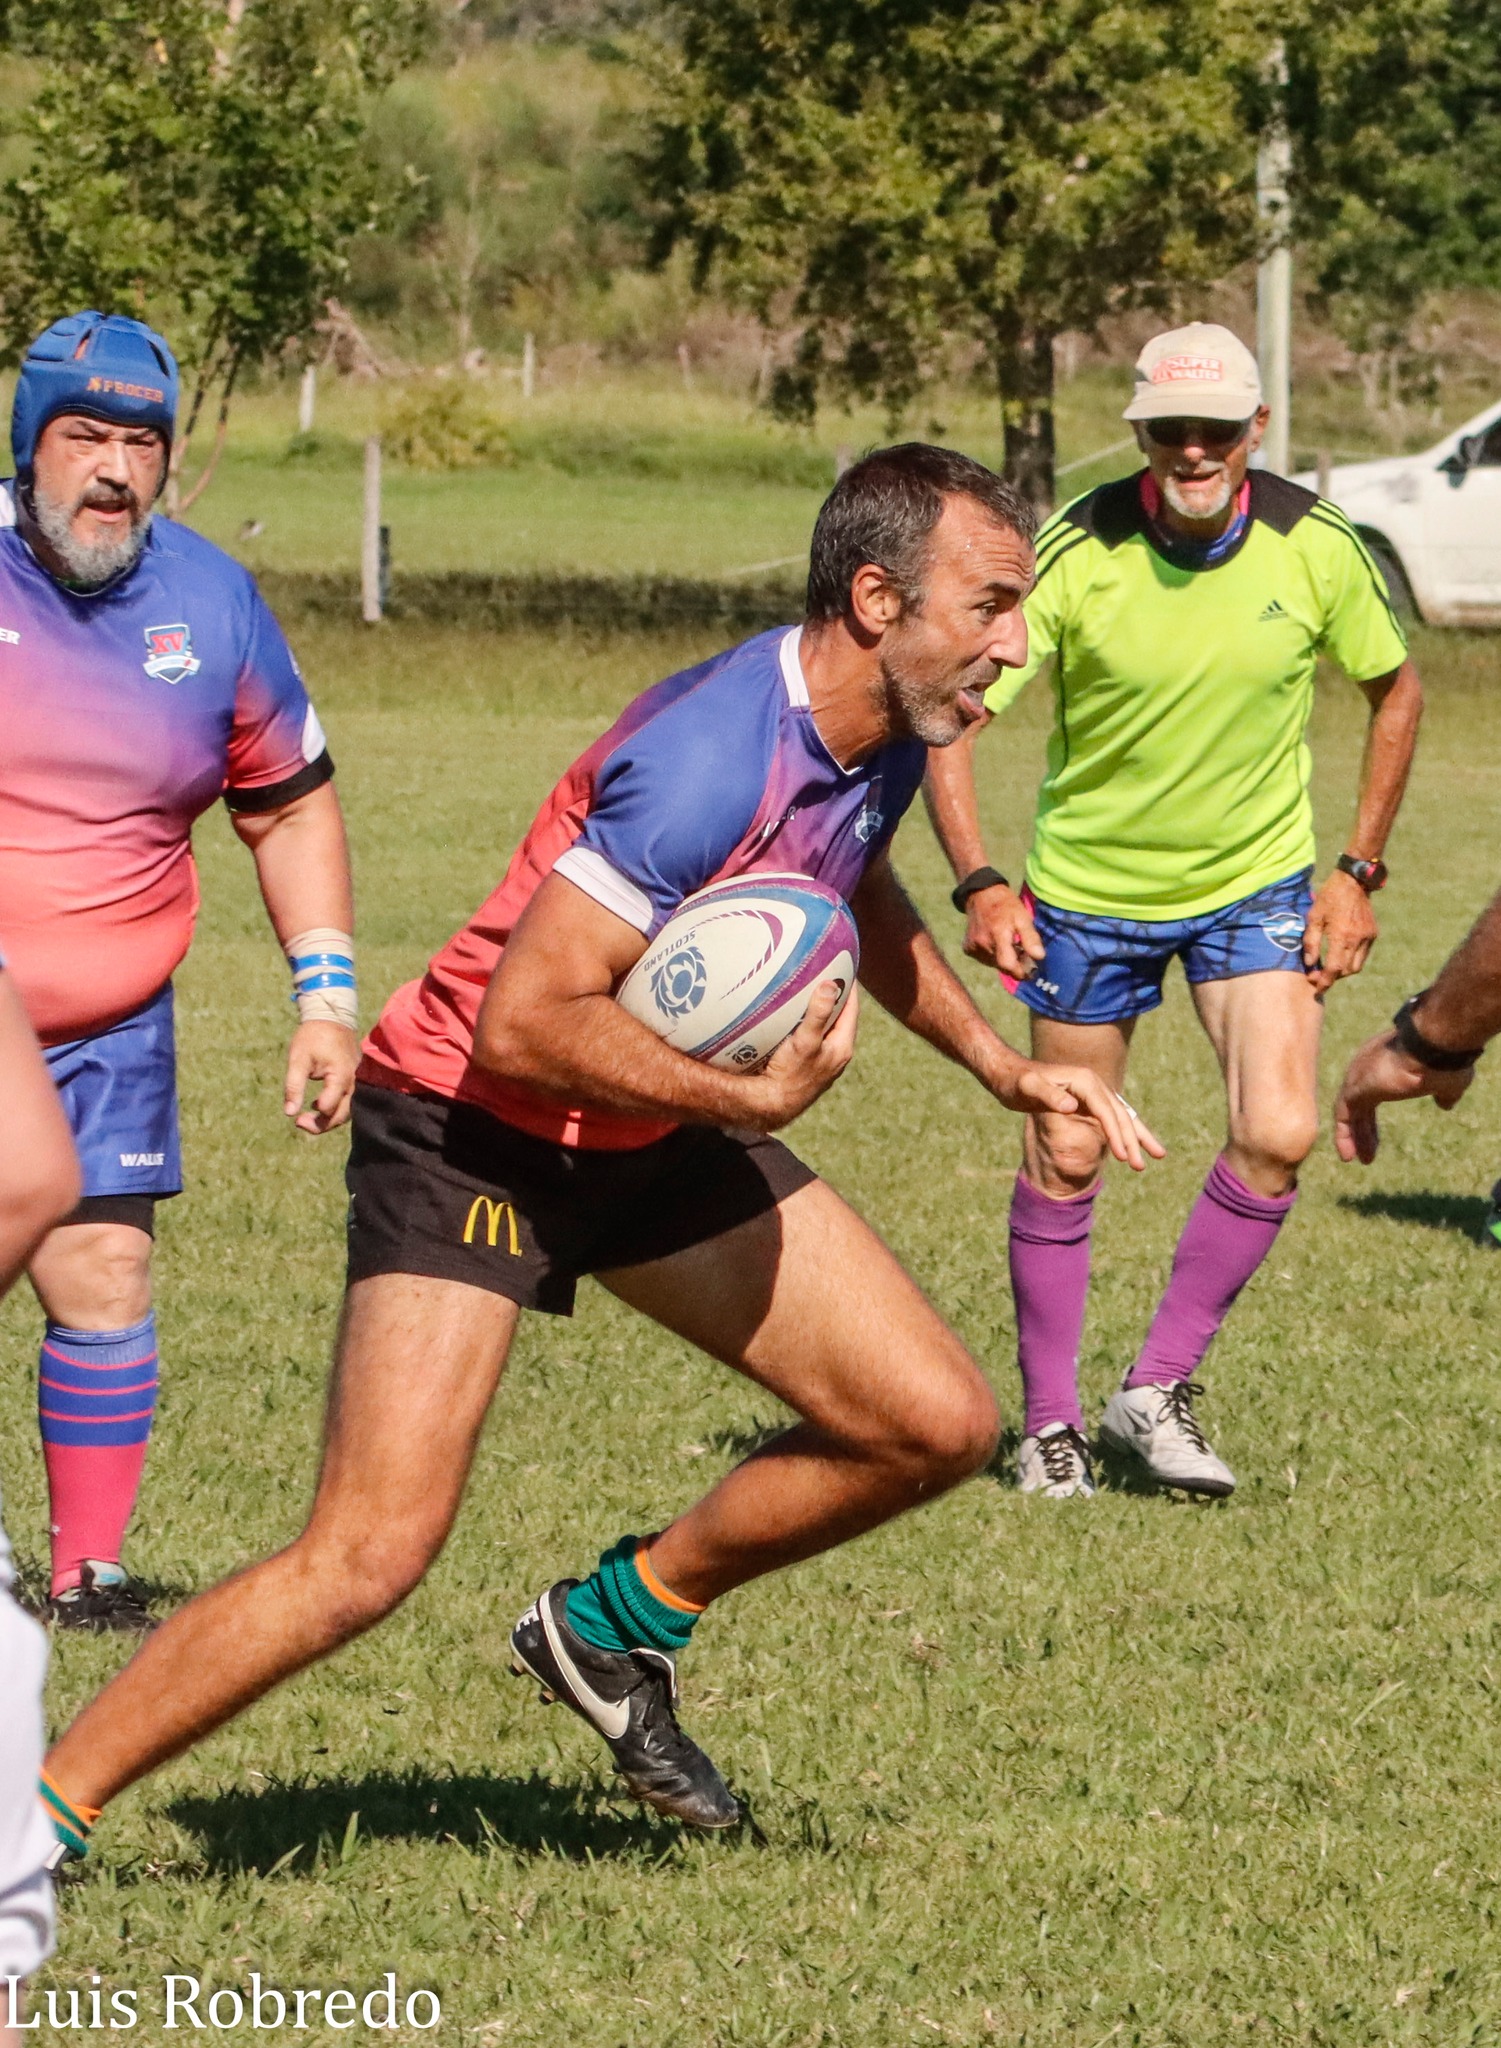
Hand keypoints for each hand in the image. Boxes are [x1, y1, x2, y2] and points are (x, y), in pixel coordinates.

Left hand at [284, 1021, 358, 1133]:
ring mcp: (357, 1081)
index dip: (312, 1118)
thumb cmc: (313, 1036)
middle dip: (321, 1125)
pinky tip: (318, 1104)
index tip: (294, 1118)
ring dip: (328, 1119)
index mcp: (340, 1077)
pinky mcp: (355, 1079)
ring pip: (347, 1111)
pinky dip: (334, 1108)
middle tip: (300, 1123)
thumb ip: (293, 1087)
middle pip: (341, 1115)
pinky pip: (348, 1101)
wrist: (331, 1017)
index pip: (328, 1109)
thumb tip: (289, 1113)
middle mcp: (353, 1082)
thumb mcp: (298, 1059)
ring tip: (308, 1118)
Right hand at [740, 980, 859, 1130]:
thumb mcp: (806, 1042)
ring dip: (822, 1010)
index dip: (850, 985)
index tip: (844, 964)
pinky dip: (810, 1023)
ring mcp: (824, 1061)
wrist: (772, 1105)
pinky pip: (814, 1037)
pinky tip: (795, 1018)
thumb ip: (818, 1014)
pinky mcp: (809, 1066)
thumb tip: (831, 985)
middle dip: (835, 995)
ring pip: (827, 1027)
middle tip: (826, 971)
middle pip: (841, 1016)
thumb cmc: (790, 1075)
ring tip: (812, 988)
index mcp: (843, 1047)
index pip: (852, 1008)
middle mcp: (837, 1055)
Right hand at [963, 883, 1044, 979]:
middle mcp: (983, 943)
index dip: (1020, 971)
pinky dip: (992, 955)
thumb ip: (1031, 938)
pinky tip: (995, 944)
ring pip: (993, 964)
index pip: (1008, 965)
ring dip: (1003, 959)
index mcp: (998, 935)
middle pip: (1001, 966)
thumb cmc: (1006, 905)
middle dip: (1014, 964)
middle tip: (1021, 952)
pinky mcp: (967, 948)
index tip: (1029, 970)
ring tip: (1008, 945)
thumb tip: (1039, 957)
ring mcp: (973, 947)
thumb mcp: (1023, 917)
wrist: (982, 895)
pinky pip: (983, 959)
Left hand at [995, 1062, 1165, 1171]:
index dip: (1116, 1135)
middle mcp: (1093, 1084)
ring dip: (1137, 1136)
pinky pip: (1112, 1116)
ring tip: (1158, 1155)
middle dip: (1133, 1141)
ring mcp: (1092, 1091)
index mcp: (1084, 1081)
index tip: (1123, 1157)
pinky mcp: (1088, 1099)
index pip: (1107, 1111)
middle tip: (1142, 1166)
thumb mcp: (1027, 1088)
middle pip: (1120, 1115)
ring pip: (1122, 1115)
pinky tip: (1135, 1144)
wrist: (1007, 1072)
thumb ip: (1047, 1095)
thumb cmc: (1015, 1081)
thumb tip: (1071, 1106)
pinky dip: (1125, 1131)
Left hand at [1302, 870, 1377, 994]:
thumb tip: (1310, 964)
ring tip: (1329, 969)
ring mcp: (1367, 937)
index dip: (1325, 982)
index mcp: (1341, 936)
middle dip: (1332, 978)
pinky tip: (1340, 956)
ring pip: (1356, 966)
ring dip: (1343, 972)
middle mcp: (1357, 939)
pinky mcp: (1372, 933)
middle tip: (1318, 977)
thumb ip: (1311, 942)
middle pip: (1346, 971)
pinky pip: (1363, 955)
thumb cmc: (1329, 898)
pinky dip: (1351, 961)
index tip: (1316, 988)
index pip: (1334, 969)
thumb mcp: (1313, 917)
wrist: (1354, 882)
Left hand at [1333, 1029, 1473, 1163]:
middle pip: (1360, 1104)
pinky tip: (1348, 1156)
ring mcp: (1358, 1076)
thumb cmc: (1443, 1061)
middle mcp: (1367, 1067)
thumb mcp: (1448, 1080)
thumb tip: (1446, 1104)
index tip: (1375, 1138)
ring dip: (1354, 1137)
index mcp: (1387, 1064)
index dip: (1373, 1119)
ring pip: (1350, 1111)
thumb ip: (1444, 1092)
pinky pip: (1343, 1116)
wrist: (1434, 1047)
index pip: (1374, 1094)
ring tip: (1357, 1160)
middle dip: (1363, 1130)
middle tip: (1366, 1154)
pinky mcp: (1353, 1088)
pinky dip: (1344, 1135)